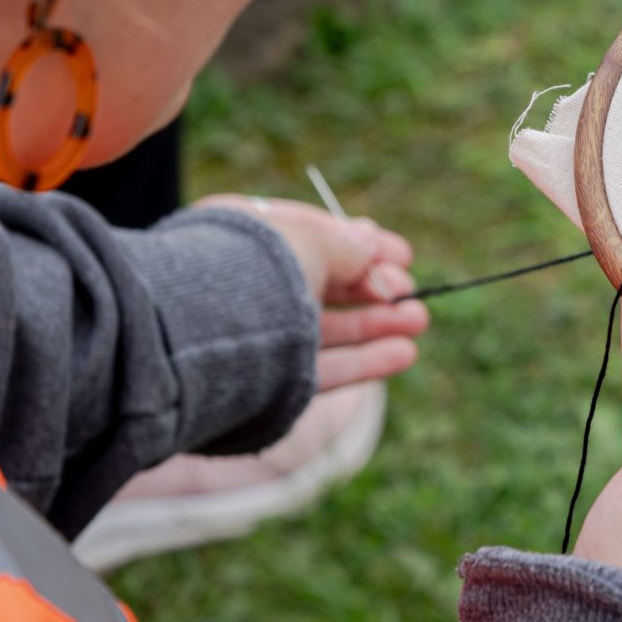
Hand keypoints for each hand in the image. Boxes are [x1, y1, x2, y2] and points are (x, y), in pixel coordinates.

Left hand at [194, 195, 427, 388]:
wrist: (202, 334)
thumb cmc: (253, 268)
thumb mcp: (311, 242)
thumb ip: (348, 246)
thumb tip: (371, 242)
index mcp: (244, 237)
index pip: (311, 237)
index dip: (360, 245)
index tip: (403, 255)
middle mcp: (247, 286)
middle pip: (322, 285)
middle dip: (373, 288)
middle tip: (410, 291)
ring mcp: (256, 336)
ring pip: (326, 328)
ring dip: (376, 324)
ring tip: (418, 321)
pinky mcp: (267, 383)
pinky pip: (322, 368)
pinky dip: (363, 360)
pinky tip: (403, 353)